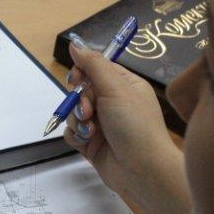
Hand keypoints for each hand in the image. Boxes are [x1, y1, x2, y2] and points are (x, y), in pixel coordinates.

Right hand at [63, 40, 176, 197]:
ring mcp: (102, 124)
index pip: (96, 69)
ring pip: (73, 113)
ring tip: (91, 131)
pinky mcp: (92, 144)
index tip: (76, 79)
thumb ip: (93, 64)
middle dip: (79, 101)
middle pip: (81, 91)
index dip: (83, 73)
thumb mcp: (116, 88)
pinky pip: (72, 132)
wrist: (142, 170)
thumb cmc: (135, 125)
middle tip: (89, 111)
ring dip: (78, 120)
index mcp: (124, 85)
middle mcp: (113, 103)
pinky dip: (76, 136)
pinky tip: (87, 141)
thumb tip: (75, 43)